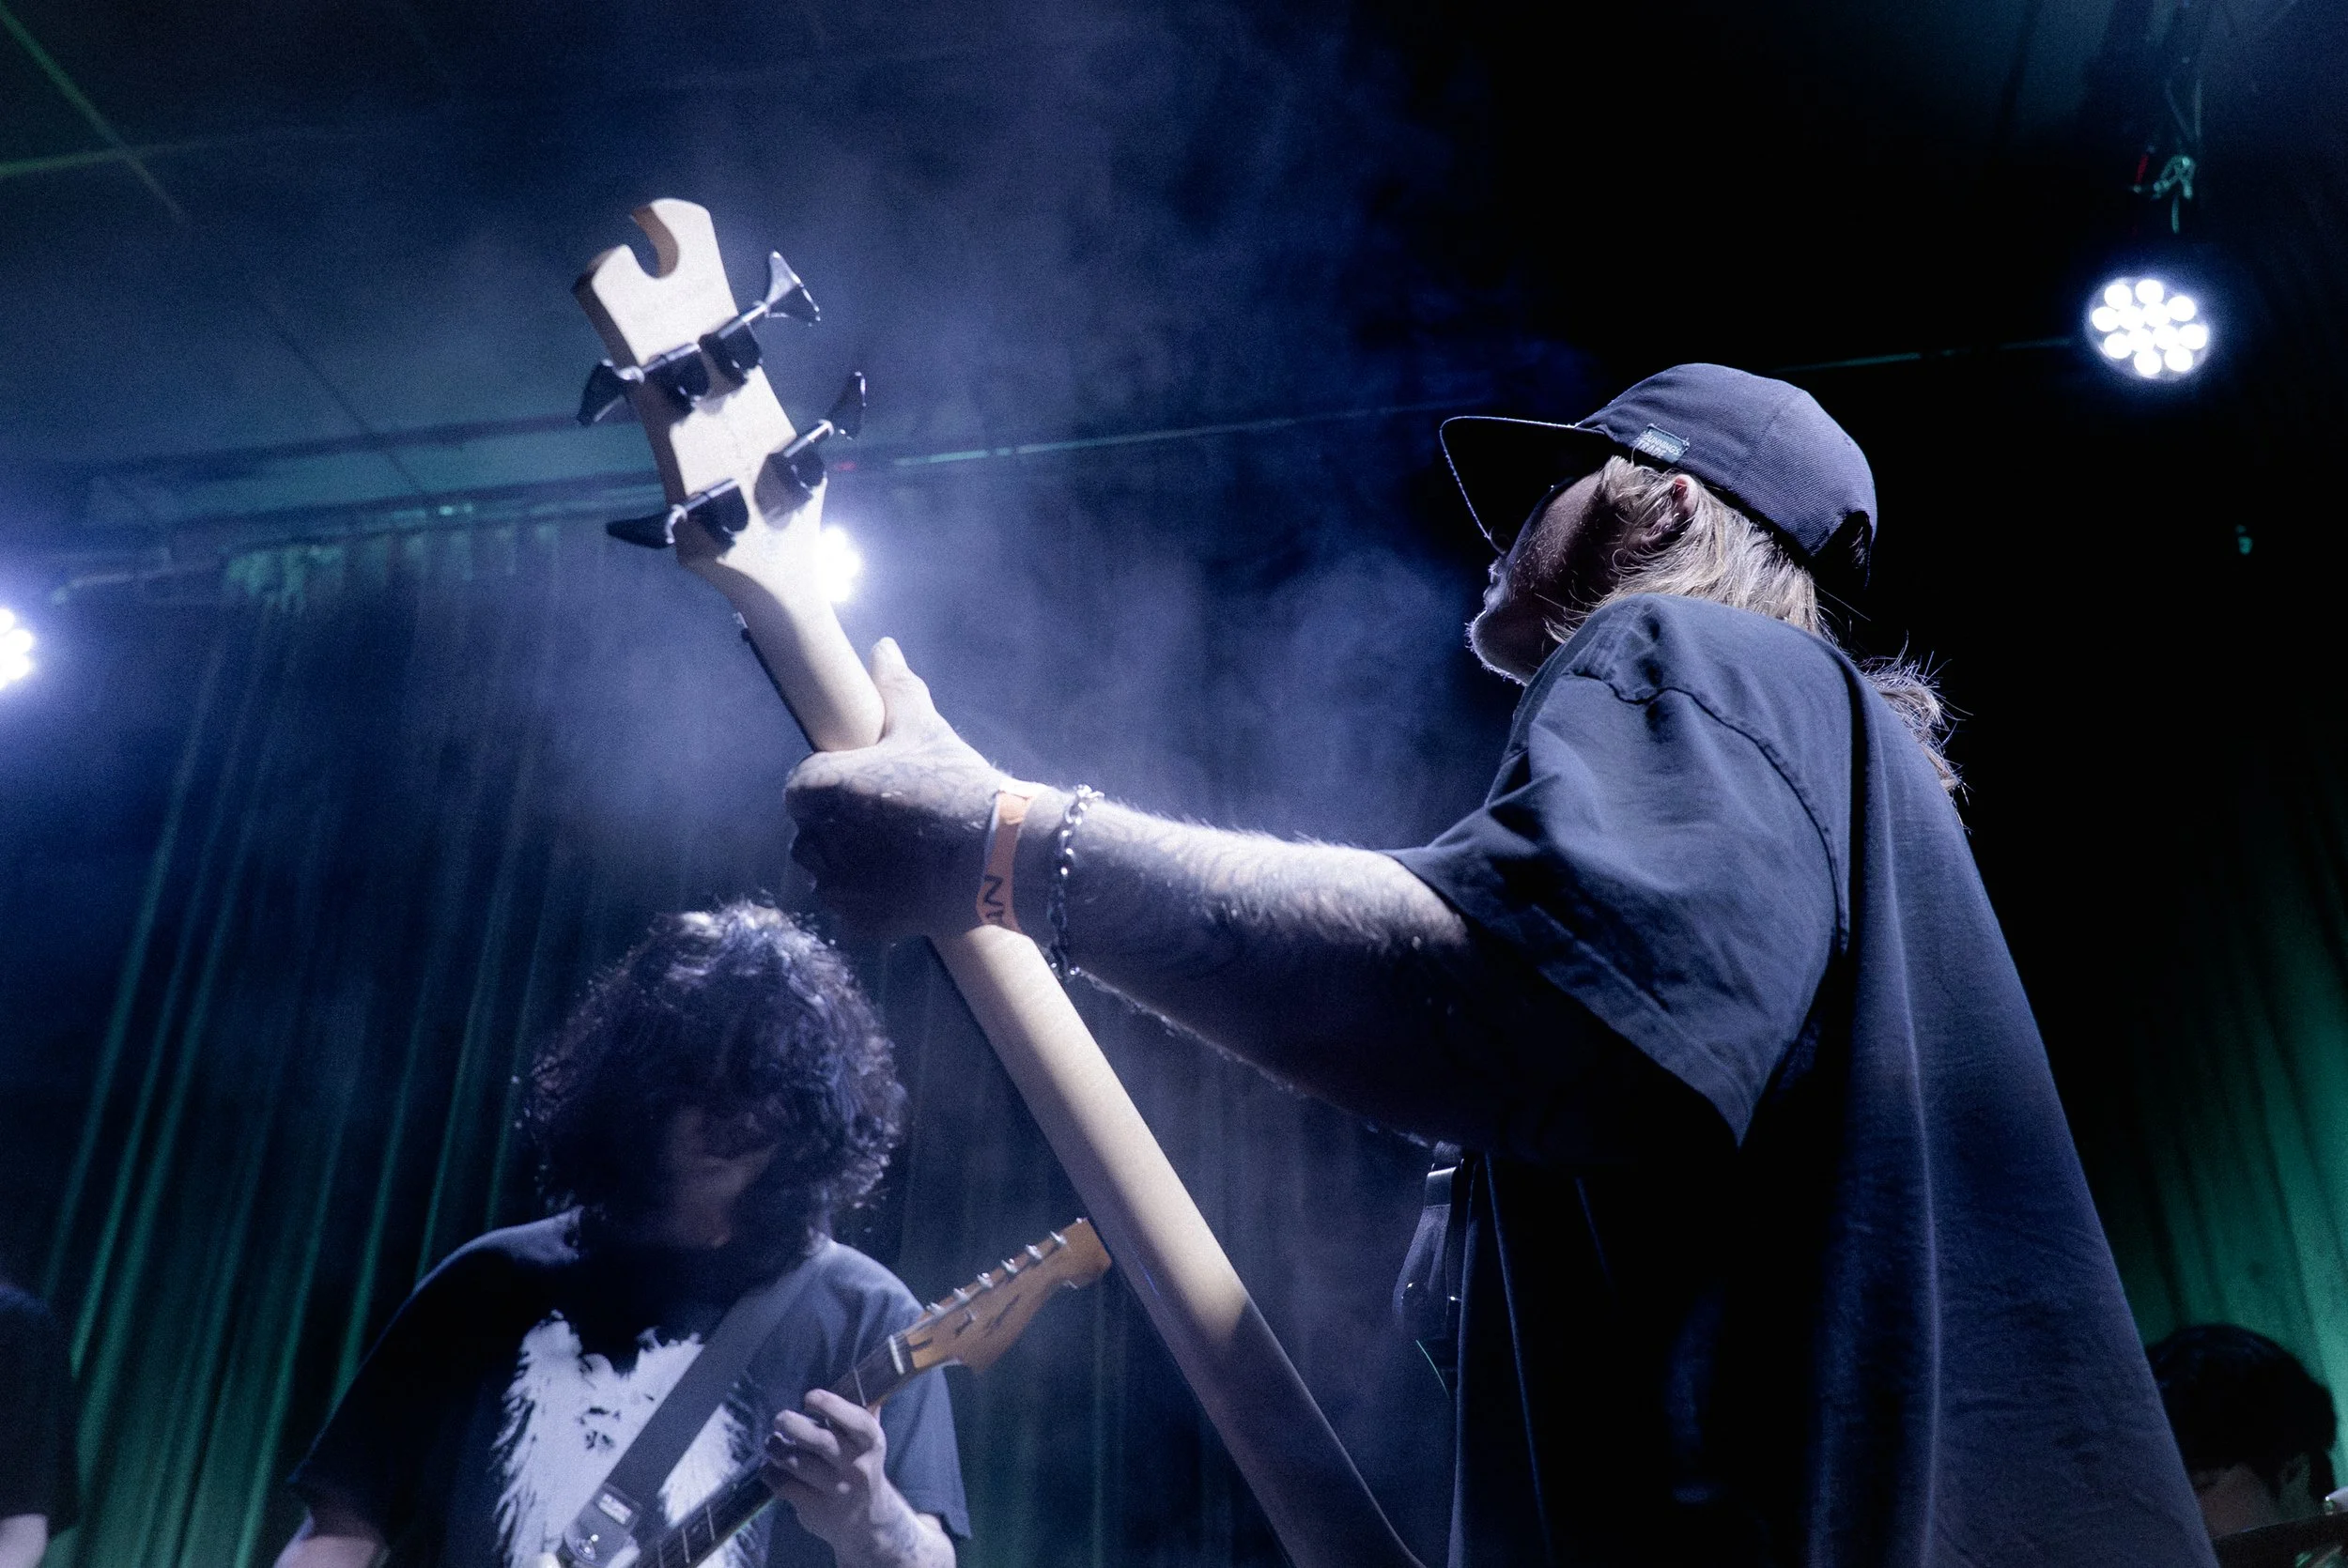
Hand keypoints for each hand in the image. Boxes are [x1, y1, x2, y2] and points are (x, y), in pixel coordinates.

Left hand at [764, 1391, 947, 1567]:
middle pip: (822, 1442)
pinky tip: (769, 1468)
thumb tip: (855, 1379)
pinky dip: (772, 1474)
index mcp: (871, 1443)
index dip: (831, 1405)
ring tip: (771, 1443)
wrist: (868, 1520)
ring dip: (778, 1450)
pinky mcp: (817, 1510)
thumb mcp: (869, 1442)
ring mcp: (837, 1491)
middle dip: (794, 1426)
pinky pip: (787, 1487)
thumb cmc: (861, 1467)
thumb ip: (863, 1412)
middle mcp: (857, 1467)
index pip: (855, 1421)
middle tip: (779, 1419)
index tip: (809, 1397)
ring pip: (799, 1464)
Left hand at [785, 639, 1006, 937]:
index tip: (865, 791)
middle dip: (836, 828)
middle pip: (810, 833)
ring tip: (896, 858)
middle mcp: (819, 838)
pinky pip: (850, 910)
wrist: (1002, 853)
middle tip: (887, 824)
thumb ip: (895, 687)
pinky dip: (868, 901)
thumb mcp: (925, 727)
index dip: (831, 788)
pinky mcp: (862, 923)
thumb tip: (882, 646)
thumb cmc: (959, 783)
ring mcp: (839, 886)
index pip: (801, 788)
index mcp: (823, 787)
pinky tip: (904, 887)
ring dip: (847, 866)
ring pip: (826, 874)